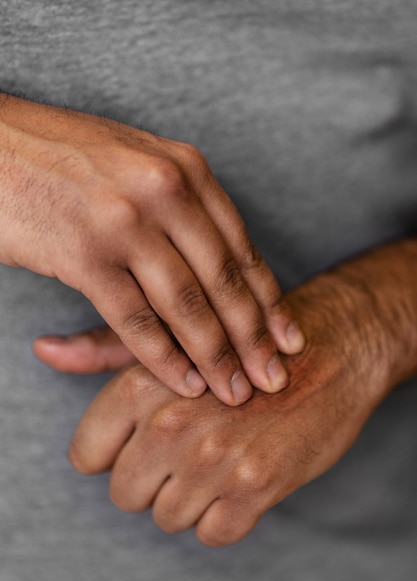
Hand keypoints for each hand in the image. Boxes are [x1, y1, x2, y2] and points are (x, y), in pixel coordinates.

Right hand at [0, 93, 304, 404]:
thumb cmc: (66, 160)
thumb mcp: (139, 165)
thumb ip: (181, 204)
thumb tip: (216, 255)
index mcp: (185, 168)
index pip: (240, 247)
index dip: (269, 299)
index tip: (290, 338)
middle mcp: (163, 190)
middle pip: (223, 279)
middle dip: (253, 338)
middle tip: (275, 379)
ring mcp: (124, 221)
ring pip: (185, 303)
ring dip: (215, 356)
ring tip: (235, 392)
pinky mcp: (83, 253)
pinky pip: (134, 317)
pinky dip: (162, 357)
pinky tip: (183, 382)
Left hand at [37, 240, 416, 545]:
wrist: (331, 350)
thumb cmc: (245, 344)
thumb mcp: (174, 336)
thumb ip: (104, 348)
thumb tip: (45, 349)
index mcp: (143, 385)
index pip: (87, 455)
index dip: (112, 454)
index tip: (139, 445)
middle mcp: (172, 424)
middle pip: (125, 492)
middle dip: (152, 476)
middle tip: (188, 447)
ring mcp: (215, 460)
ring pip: (167, 517)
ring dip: (189, 496)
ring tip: (218, 457)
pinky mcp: (256, 489)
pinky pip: (211, 532)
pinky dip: (223, 514)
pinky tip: (241, 475)